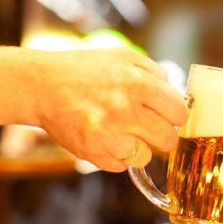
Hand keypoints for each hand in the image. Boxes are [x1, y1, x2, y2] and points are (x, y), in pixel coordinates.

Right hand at [35, 48, 188, 171]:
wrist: (42, 86)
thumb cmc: (84, 70)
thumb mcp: (123, 57)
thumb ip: (154, 71)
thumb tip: (174, 91)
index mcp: (139, 84)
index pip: (179, 113)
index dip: (174, 114)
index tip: (166, 115)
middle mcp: (126, 110)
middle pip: (168, 139)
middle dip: (161, 134)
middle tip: (148, 127)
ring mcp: (109, 134)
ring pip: (145, 157)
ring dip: (137, 147)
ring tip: (121, 132)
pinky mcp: (93, 152)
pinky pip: (121, 166)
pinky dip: (115, 156)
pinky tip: (104, 138)